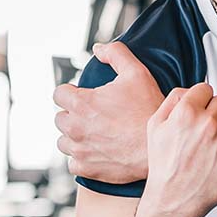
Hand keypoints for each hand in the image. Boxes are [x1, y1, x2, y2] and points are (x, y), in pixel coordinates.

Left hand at [54, 42, 161, 181]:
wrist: (158, 148)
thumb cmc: (149, 110)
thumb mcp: (137, 73)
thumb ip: (116, 54)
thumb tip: (99, 48)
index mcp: (82, 103)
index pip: (59, 93)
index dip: (72, 92)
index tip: (85, 96)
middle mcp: (75, 127)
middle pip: (59, 117)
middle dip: (73, 114)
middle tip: (95, 115)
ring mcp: (79, 149)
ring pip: (64, 141)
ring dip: (75, 136)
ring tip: (96, 134)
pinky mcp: (86, 168)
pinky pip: (73, 163)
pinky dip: (82, 158)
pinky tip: (98, 151)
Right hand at [145, 83, 216, 216]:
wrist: (175, 201)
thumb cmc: (164, 165)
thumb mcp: (155, 127)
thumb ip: (172, 101)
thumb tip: (191, 90)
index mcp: (186, 113)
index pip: (205, 89)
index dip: (201, 102)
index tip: (199, 114)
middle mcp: (209, 123)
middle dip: (215, 113)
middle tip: (206, 132)